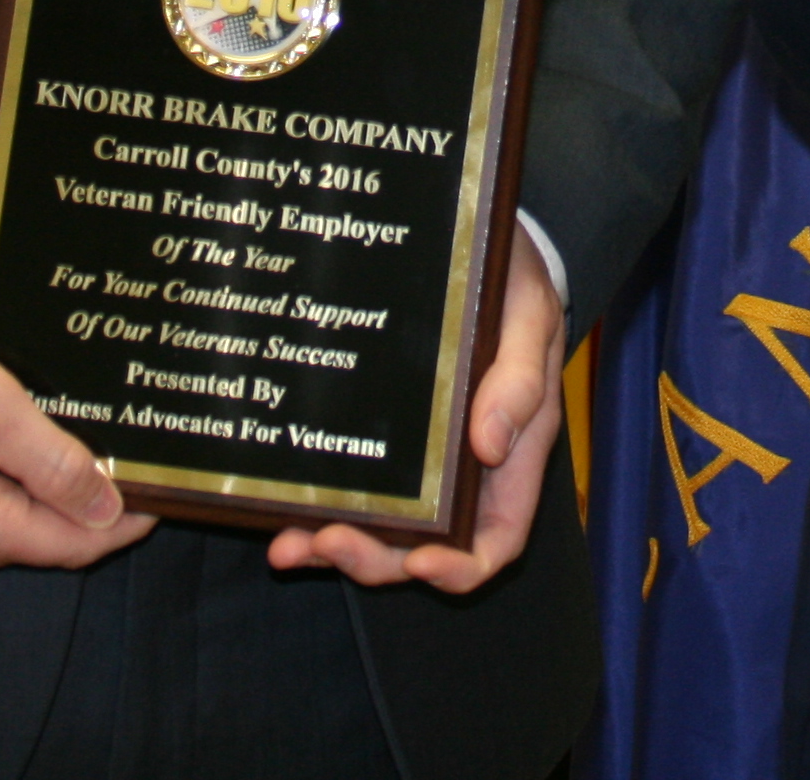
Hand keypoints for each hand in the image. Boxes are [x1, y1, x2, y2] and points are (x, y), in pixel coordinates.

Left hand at [266, 228, 559, 595]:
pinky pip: (351, 489)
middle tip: (328, 542)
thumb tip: (491, 445)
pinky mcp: (379, 436)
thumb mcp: (529, 320)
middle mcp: (463, 471)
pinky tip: (280, 511)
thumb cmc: (513, 284)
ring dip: (335, 547)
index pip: (495, 538)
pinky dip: (317, 508)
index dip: (460, 566)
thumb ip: (520, 380)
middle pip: (424, 549)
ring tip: (287, 545)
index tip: (421, 564)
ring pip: (380, 530)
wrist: (472, 244)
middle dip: (376, 559)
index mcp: (512, 455)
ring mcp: (418, 460)